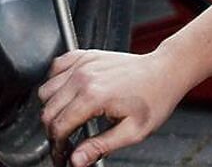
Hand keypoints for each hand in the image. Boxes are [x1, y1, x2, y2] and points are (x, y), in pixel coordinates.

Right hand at [39, 49, 188, 166]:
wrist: (165, 71)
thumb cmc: (154, 99)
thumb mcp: (132, 132)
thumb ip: (100, 146)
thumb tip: (76, 160)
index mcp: (94, 95)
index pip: (58, 126)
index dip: (57, 146)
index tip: (62, 154)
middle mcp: (84, 76)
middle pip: (48, 110)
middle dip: (52, 131)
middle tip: (65, 141)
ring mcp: (83, 63)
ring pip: (46, 90)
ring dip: (52, 108)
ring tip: (67, 119)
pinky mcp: (85, 55)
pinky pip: (56, 67)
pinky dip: (54, 82)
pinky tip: (66, 93)